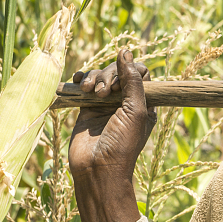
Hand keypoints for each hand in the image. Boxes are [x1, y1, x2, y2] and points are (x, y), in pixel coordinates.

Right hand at [68, 47, 156, 221]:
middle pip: (118, 71)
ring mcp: (105, 105)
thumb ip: (132, 81)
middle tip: (104, 92)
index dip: (129, 71)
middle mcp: (126, 102)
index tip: (121, 83)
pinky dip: (81, 79)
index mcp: (144, 103)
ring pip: (100, 76)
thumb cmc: (122, 144)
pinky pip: (84, 85)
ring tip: (89, 92)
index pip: (140, 73)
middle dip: (109, 75)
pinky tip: (78, 81)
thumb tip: (126, 51)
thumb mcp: (135, 110)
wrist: (97, 169)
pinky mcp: (86, 108)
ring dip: (94, 77)